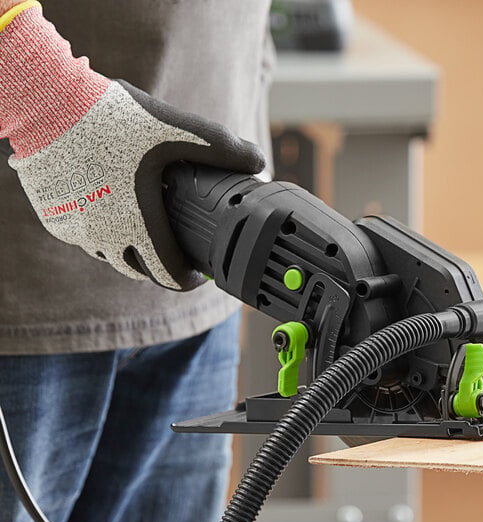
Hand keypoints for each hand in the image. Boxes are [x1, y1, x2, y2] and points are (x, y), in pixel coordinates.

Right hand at [1, 3, 264, 289]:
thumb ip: (221, 147)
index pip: (167, 275)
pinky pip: (82, 238)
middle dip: (159, 266)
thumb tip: (259, 161)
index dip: (186, 280)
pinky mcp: (54, 219)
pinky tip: (107, 212)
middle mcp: (104, 237)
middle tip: (170, 252)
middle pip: (139, 271)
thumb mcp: (176, 129)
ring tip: (141, 231)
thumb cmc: (112, 118)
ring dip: (128, 250)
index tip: (194, 276)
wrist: (47, 102)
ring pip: (109, 257)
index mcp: (138, 224)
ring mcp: (76, 231)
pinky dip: (99, 233)